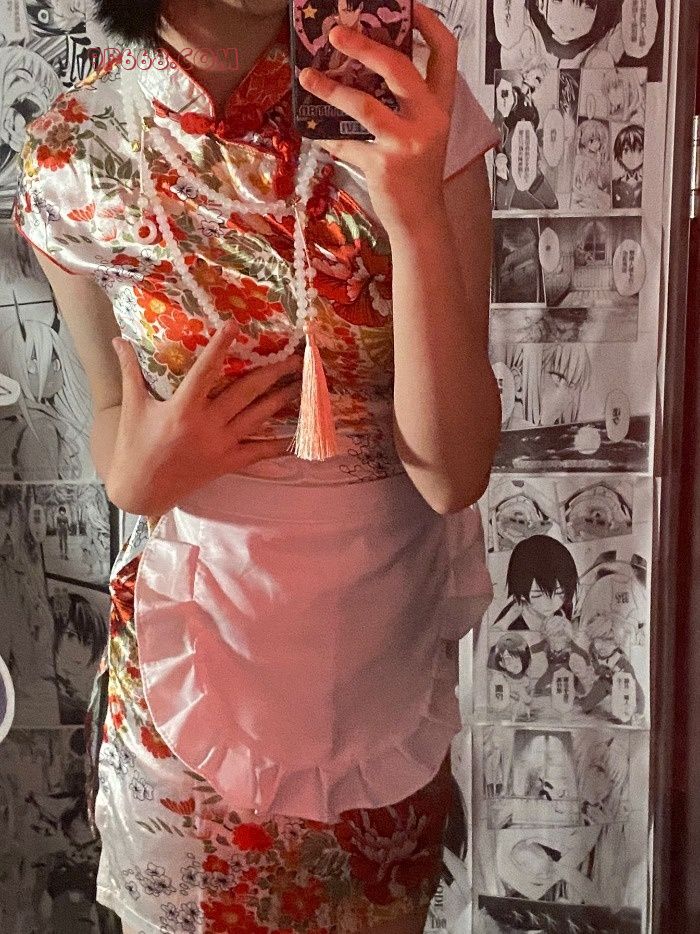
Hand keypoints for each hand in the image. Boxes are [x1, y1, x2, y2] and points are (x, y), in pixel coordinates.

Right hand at [107, 320, 303, 515]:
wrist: (140, 491)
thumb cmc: (133, 447)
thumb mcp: (131, 407)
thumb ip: (129, 372)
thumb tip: (118, 340)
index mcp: (182, 409)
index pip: (205, 371)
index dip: (220, 347)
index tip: (235, 326)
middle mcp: (206, 426)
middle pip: (245, 392)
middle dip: (271, 374)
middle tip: (293, 359)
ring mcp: (220, 445)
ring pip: (257, 417)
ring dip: (281, 400)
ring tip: (301, 385)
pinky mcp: (227, 463)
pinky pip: (258, 452)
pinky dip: (278, 445)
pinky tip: (298, 435)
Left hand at [298, 1, 457, 234]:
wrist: (419, 219)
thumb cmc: (416, 173)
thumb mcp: (420, 132)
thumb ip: (401, 103)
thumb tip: (358, 70)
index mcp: (440, 106)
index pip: (445, 53)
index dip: (428, 23)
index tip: (407, 5)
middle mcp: (429, 120)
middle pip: (399, 68)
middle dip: (365, 45)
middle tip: (335, 34)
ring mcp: (407, 142)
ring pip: (365, 104)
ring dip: (331, 88)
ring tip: (307, 76)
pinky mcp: (384, 164)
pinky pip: (347, 144)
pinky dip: (328, 138)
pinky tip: (315, 133)